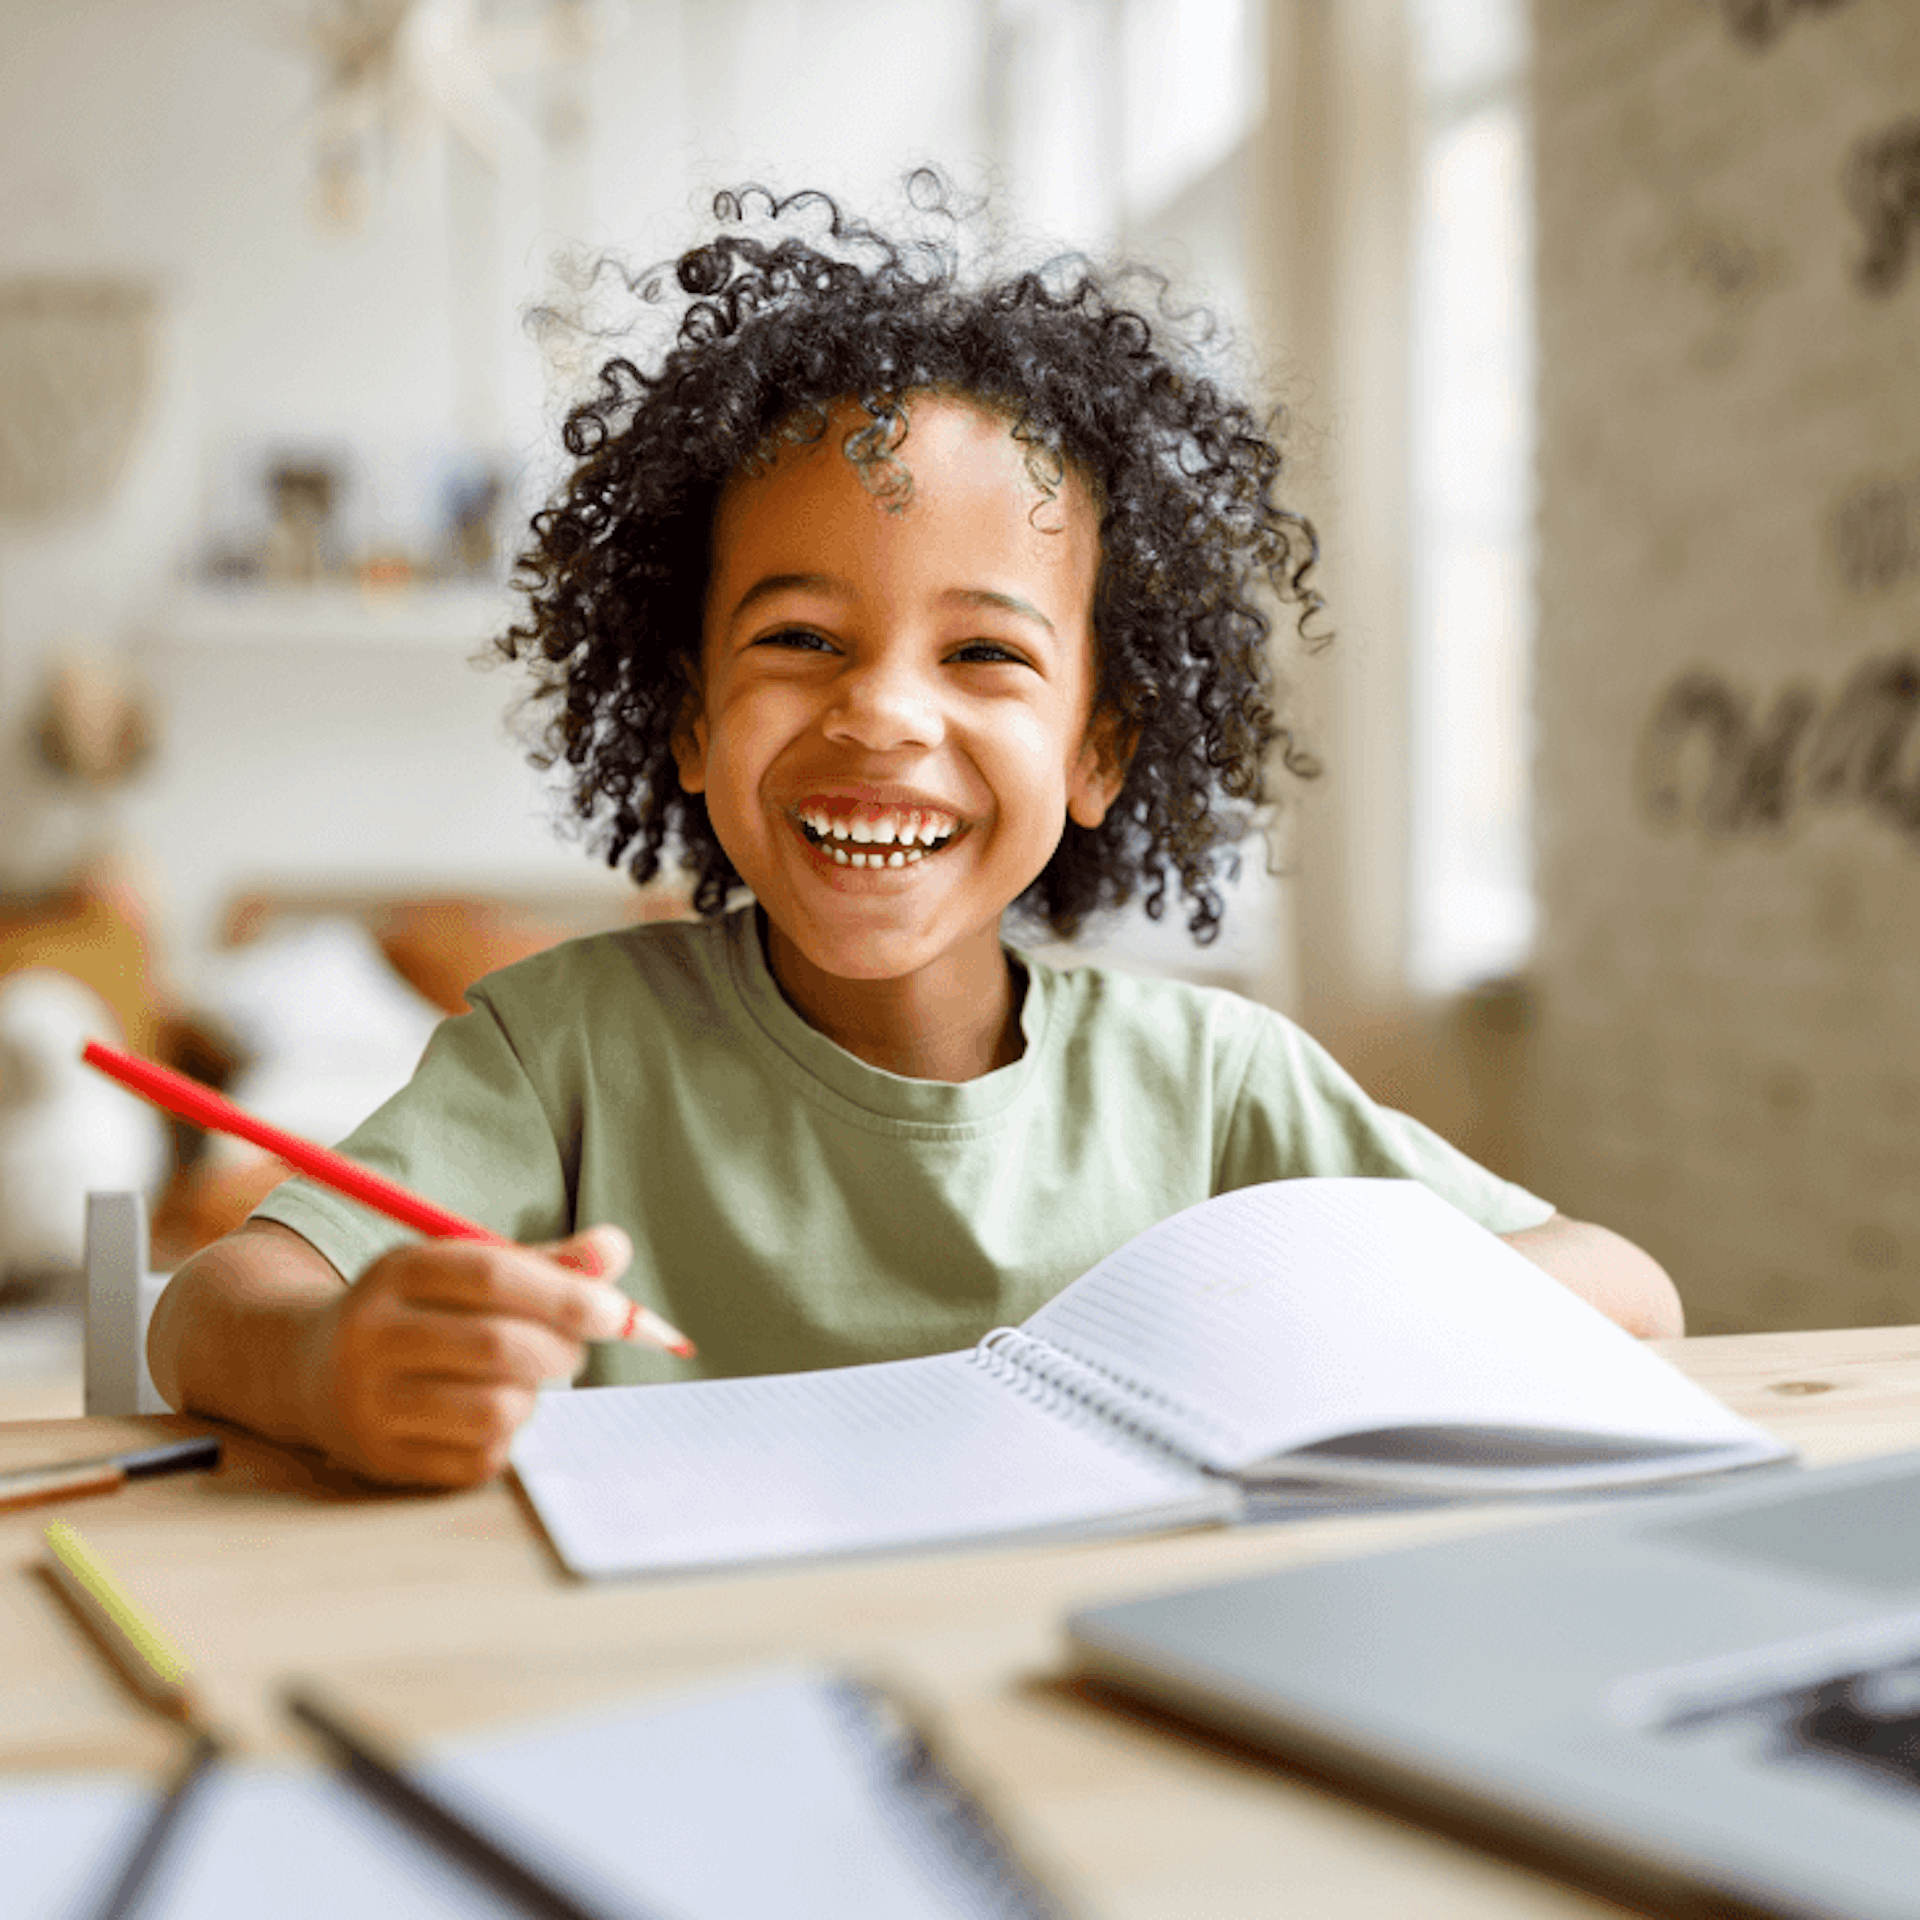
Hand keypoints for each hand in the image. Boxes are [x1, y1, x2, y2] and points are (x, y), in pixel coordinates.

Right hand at [302, 1225, 636, 1486]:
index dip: (564, 1293)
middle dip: (561, 1350)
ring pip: (495, 1410)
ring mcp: (370, 1403)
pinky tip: (489, 1413)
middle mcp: (373, 1335)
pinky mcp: (382, 1459)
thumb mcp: (464, 1269)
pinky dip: (507, 1437)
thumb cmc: (419, 1312)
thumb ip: (545, 1261)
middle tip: (574, 1351)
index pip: (491, 1275)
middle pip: (497, 1345)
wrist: (307, 1368)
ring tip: (524, 1382)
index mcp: (397, 1272)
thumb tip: (616, 1250)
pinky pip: (479, 1459)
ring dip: (534, 1397)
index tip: (615, 1311)